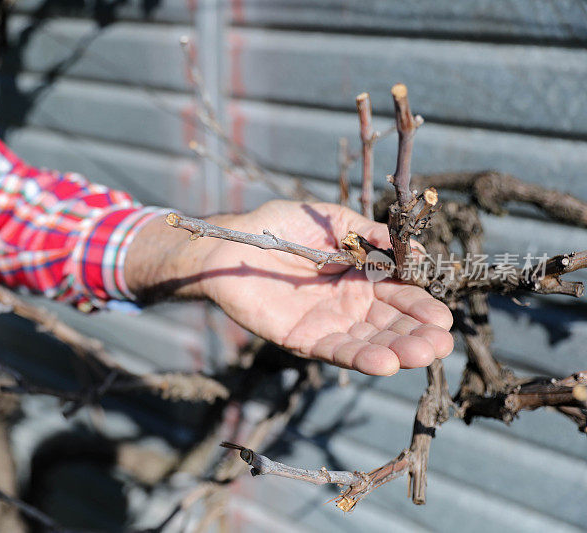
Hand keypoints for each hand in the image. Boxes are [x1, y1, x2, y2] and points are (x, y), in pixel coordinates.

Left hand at [125, 200, 453, 375]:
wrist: (230, 244)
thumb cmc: (278, 226)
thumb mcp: (331, 220)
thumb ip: (370, 232)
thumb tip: (416, 249)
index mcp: (360, 278)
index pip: (399, 297)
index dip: (421, 307)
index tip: (444, 318)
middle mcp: (348, 306)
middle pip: (389, 326)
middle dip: (416, 335)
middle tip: (441, 344)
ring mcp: (326, 324)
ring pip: (368, 343)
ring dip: (396, 351)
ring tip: (422, 355)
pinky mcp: (301, 339)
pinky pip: (334, 351)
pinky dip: (359, 359)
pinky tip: (385, 364)